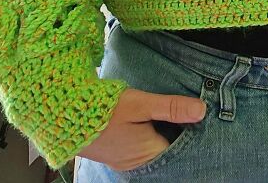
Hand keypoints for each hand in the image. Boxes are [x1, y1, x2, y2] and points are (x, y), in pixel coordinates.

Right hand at [78, 87, 206, 171]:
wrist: (66, 115)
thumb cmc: (103, 110)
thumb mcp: (141, 104)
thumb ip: (171, 107)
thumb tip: (202, 110)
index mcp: (149, 155)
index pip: (182, 147)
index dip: (192, 130)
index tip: (200, 114)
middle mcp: (140, 163)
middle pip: (170, 148)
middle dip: (179, 131)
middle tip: (189, 109)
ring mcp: (128, 160)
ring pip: (157, 146)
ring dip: (165, 131)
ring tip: (174, 112)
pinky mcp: (120, 153)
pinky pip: (144, 146)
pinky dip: (152, 133)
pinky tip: (154, 119)